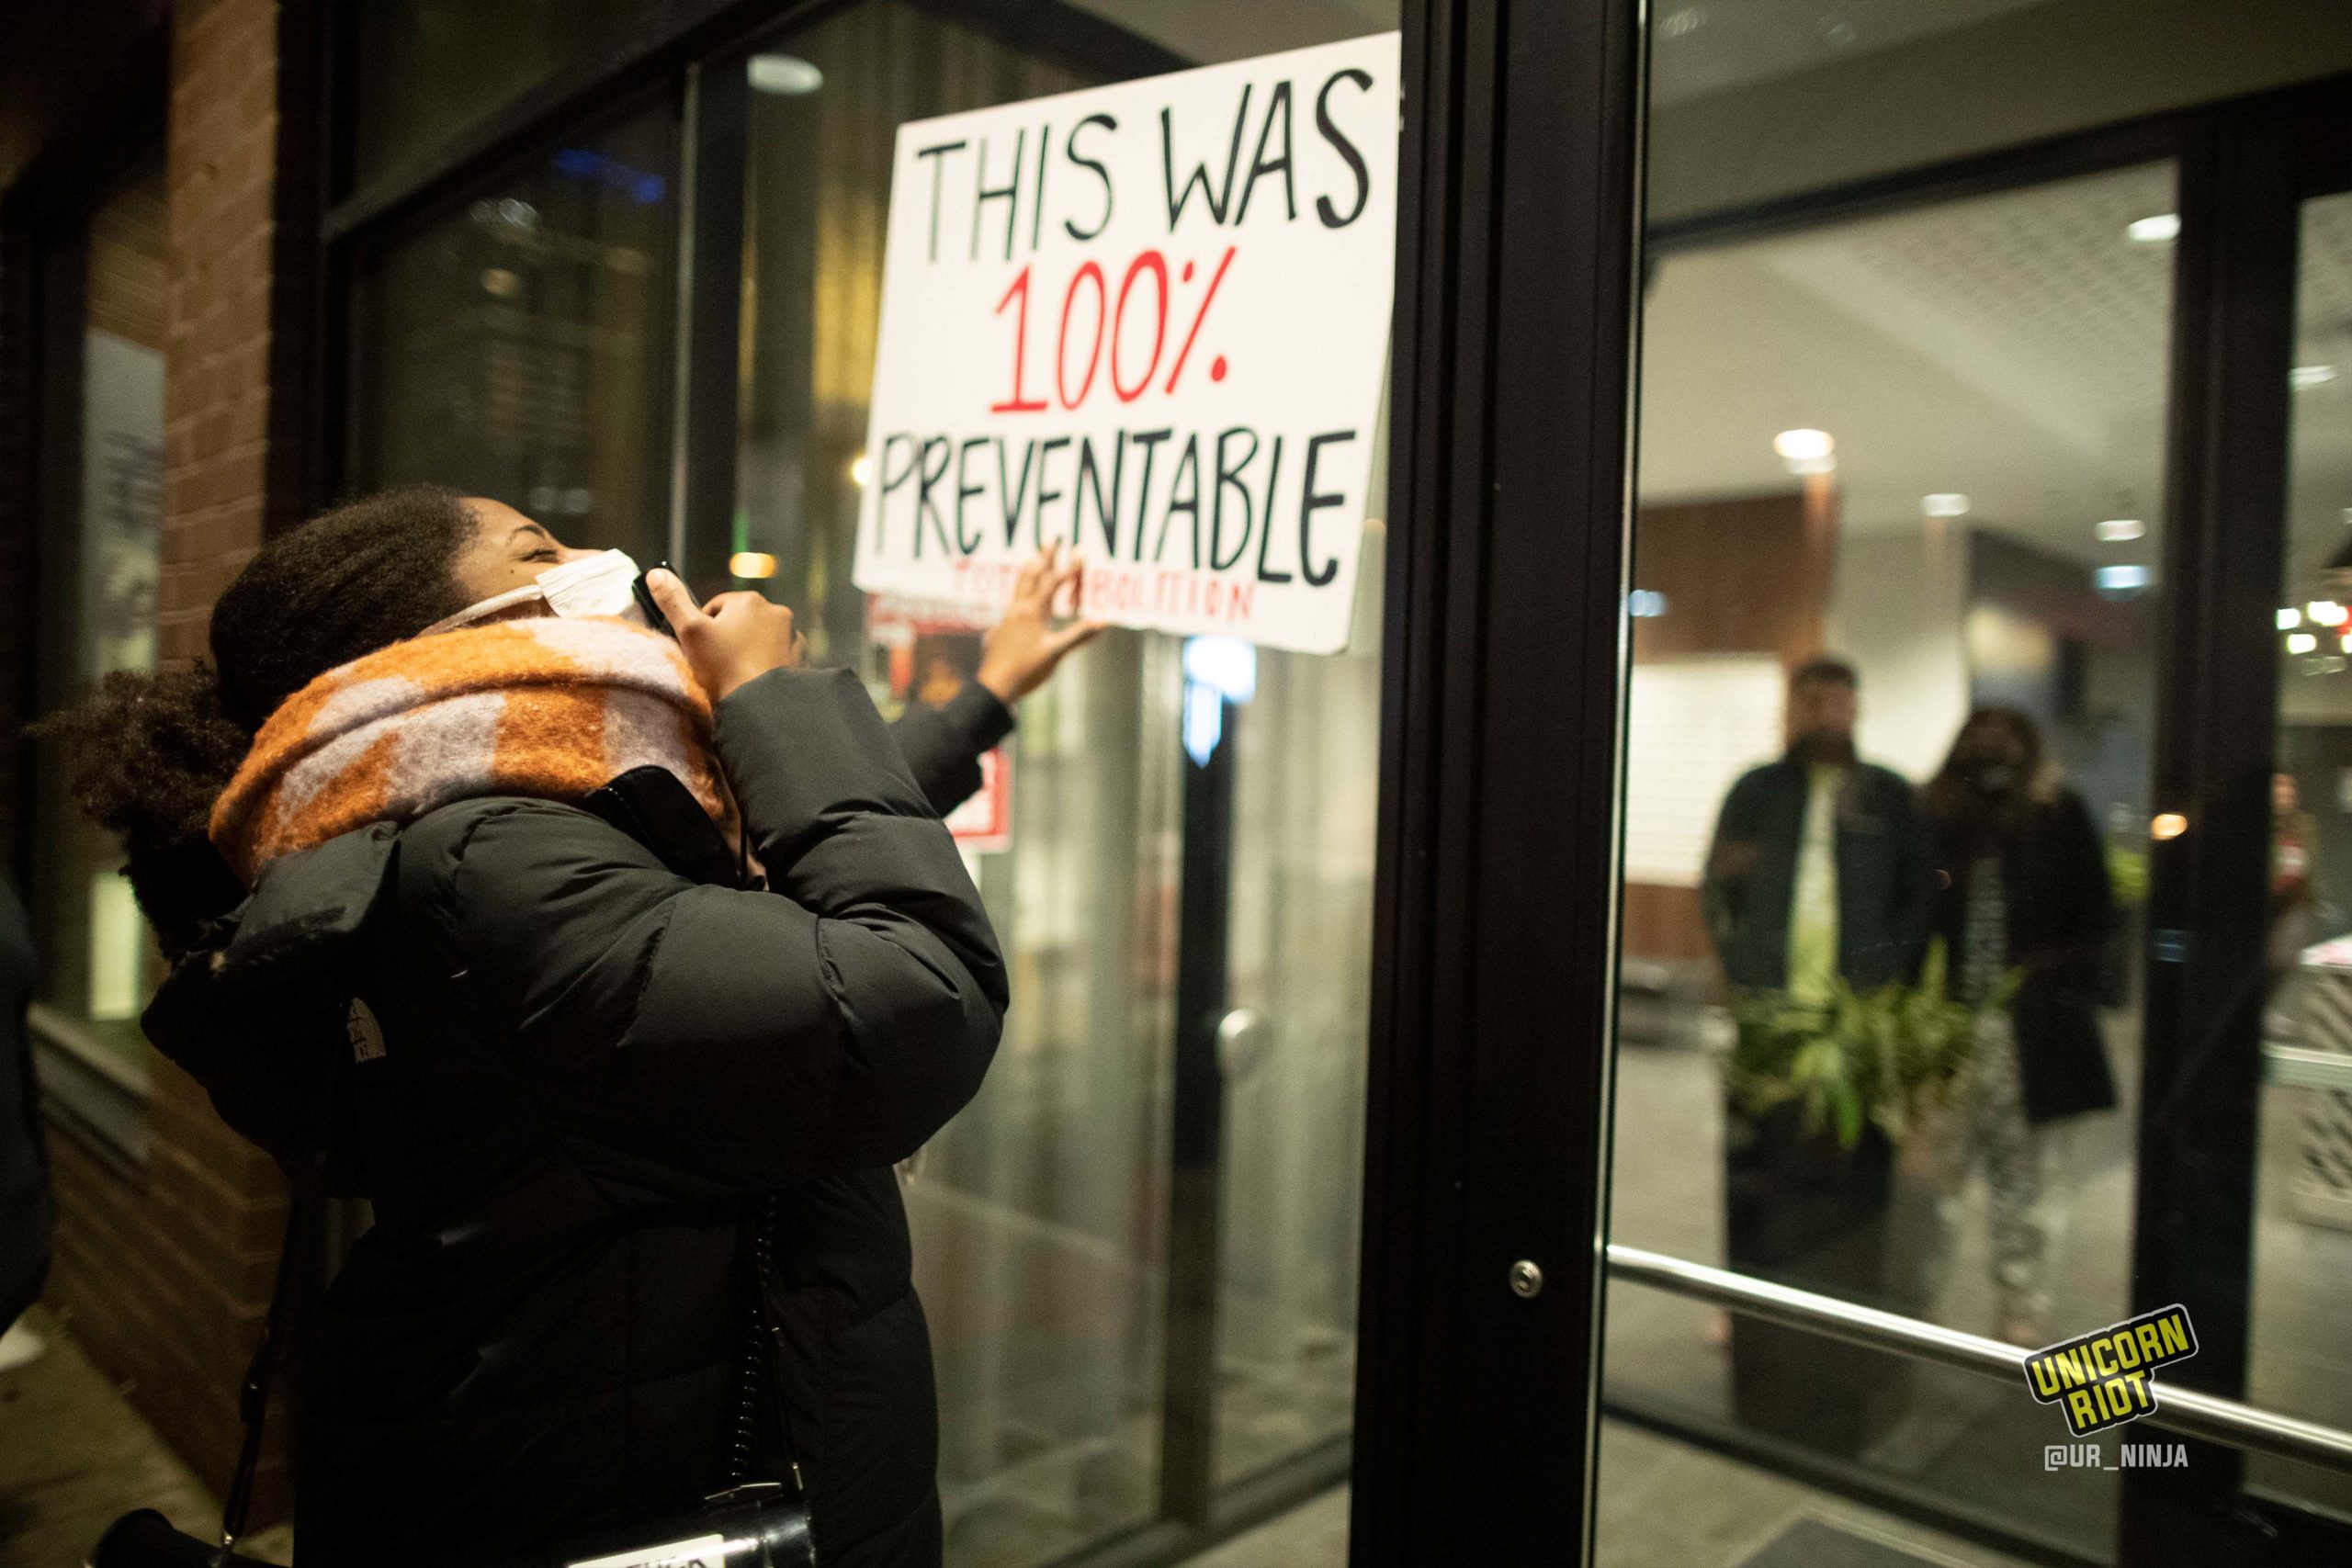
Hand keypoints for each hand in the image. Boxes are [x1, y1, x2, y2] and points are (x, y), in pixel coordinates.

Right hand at [645, 570, 804, 700]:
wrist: (760, 705)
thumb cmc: (723, 667)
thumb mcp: (690, 631)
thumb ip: (673, 600)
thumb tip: (656, 572)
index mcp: (749, 600)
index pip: (716, 608)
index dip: (703, 628)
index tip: (701, 650)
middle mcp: (776, 611)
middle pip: (740, 621)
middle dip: (728, 637)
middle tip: (717, 663)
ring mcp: (791, 635)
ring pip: (760, 637)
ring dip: (749, 648)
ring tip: (737, 672)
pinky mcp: (799, 658)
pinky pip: (779, 654)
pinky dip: (768, 662)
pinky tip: (756, 677)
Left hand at [975, 542, 1105, 704]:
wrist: (995, 687)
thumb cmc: (1027, 669)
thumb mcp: (1056, 652)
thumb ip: (1079, 635)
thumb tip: (1104, 621)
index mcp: (1033, 611)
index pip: (1054, 582)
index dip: (1070, 567)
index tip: (1081, 550)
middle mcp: (1018, 609)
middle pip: (1033, 576)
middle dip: (1045, 556)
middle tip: (1051, 537)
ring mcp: (1008, 618)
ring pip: (1019, 587)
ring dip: (1028, 570)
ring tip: (1031, 556)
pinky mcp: (1001, 629)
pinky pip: (1012, 602)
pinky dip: (1019, 591)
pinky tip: (1018, 598)